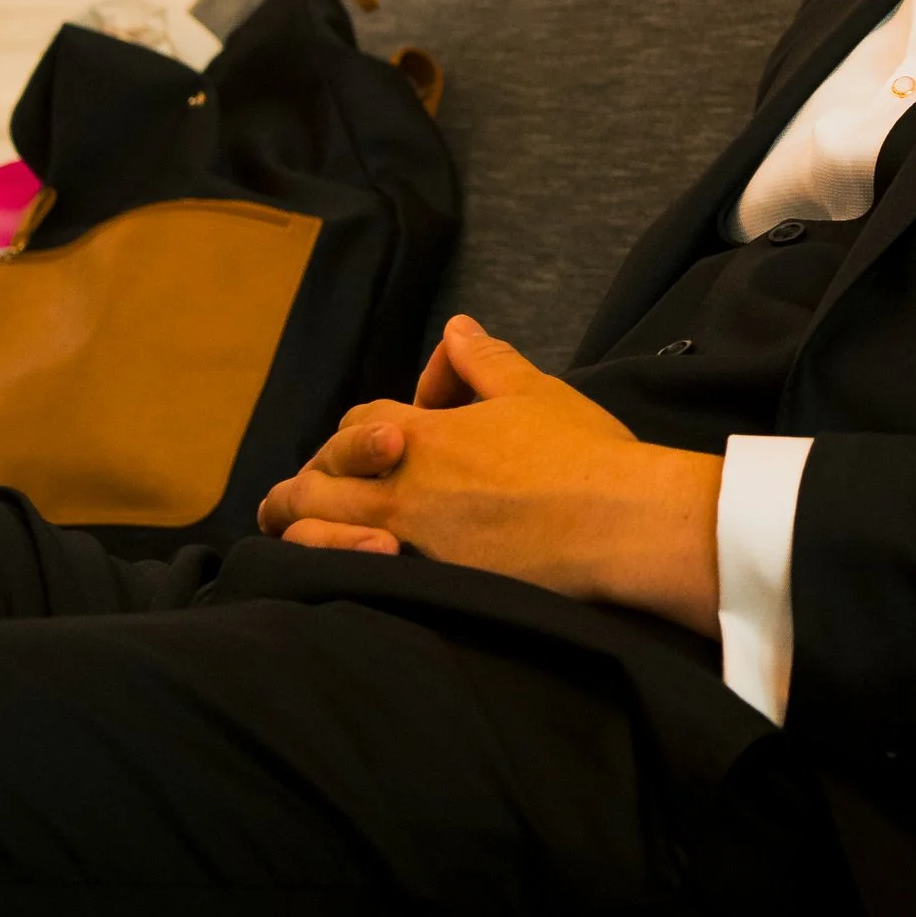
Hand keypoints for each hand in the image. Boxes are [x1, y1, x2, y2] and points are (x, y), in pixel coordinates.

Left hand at [258, 315, 722, 629]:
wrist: (620, 524)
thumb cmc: (583, 453)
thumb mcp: (533, 390)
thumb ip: (483, 361)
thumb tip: (455, 328)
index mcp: (426, 436)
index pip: (358, 424)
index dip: (360, 429)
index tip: (383, 440)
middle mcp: (406, 491)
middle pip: (318, 484)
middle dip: (302, 486)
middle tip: (295, 495)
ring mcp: (414, 544)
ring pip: (321, 539)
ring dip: (304, 534)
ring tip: (295, 538)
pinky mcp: (433, 588)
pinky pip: (358, 582)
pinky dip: (339, 574)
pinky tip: (346, 576)